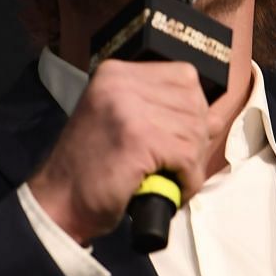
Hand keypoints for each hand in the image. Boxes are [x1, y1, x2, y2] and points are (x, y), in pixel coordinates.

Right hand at [27, 60, 210, 244]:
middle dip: (195, 140)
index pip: (184, 77)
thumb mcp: (126, 126)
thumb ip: (166, 114)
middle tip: (176, 165)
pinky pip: (187, 157)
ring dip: (192, 163)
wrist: (58, 203)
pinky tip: (171, 188)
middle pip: (194, 104)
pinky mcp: (138, 138)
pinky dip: (188, 180)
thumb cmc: (93, 169)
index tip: (178, 138)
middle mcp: (122, 82)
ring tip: (170, 178)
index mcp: (117, 73)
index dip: (192, 111)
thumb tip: (216, 116)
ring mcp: (129, 108)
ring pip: (195, 131)